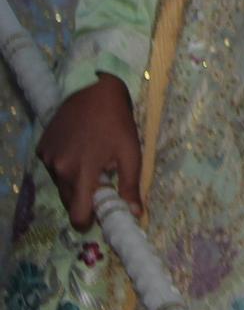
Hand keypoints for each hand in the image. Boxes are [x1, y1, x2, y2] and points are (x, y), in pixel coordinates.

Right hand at [36, 74, 141, 229]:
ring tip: (92, 160)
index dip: (88, 219)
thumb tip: (134, 214)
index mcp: (82, 172)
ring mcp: (48, 158)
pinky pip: (53, 168)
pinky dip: (65, 166)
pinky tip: (79, 149)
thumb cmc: (117, 122)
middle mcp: (59, 169)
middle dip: (84, 199)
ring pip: (61, 184)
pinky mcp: (42, 148)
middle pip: (69, 201)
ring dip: (75, 181)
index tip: (98, 215)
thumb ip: (130, 185)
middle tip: (101, 184)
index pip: (77, 214)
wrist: (94, 90)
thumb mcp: (130, 153)